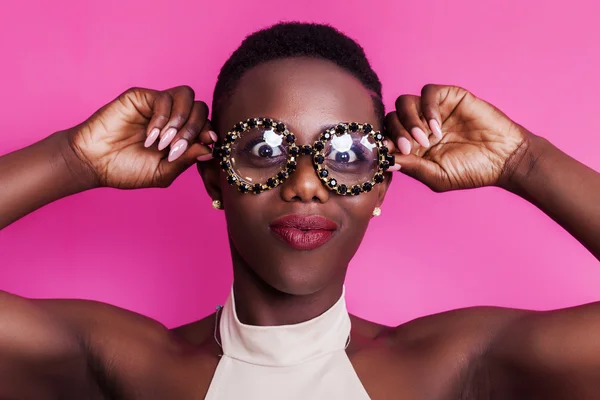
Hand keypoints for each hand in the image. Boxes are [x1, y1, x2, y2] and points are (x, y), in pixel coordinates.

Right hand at [63, 86, 214, 188]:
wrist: (94, 162)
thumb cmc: (126, 170)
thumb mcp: (162, 173)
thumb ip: (185, 160)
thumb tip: (209, 148)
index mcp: (180, 136)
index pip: (206, 125)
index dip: (209, 132)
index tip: (208, 142)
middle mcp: (172, 118)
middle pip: (200, 108)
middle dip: (195, 128)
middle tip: (177, 147)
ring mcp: (158, 106)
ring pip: (186, 96)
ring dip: (181, 120)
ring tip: (164, 142)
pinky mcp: (142, 97)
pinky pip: (163, 98)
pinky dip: (161, 118)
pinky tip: (150, 136)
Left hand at [385, 84, 533, 191]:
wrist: (505, 158)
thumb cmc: (472, 171)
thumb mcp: (437, 176)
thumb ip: (412, 167)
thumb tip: (386, 160)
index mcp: (412, 146)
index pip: (386, 136)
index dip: (383, 143)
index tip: (389, 152)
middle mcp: (418, 126)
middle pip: (391, 118)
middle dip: (396, 133)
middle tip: (409, 146)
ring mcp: (433, 111)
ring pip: (404, 103)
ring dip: (409, 120)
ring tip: (426, 139)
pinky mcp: (449, 97)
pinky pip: (428, 92)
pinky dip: (428, 108)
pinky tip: (438, 128)